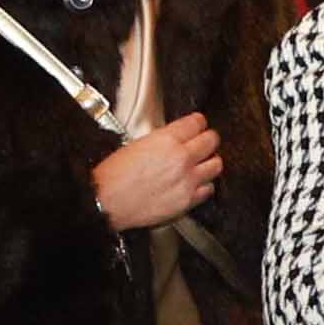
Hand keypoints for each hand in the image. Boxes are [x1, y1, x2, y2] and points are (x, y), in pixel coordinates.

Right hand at [91, 113, 224, 232]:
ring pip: (216, 164)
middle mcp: (181, 158)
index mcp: (166, 140)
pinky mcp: (187, 200)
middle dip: (208, 139)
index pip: (197, 122)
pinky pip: (209, 189)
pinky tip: (196, 183)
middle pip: (212, 140)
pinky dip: (204, 185)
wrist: (107, 202)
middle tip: (203, 142)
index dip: (198, 122)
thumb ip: (161, 139)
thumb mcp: (135, 144)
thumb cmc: (113, 177)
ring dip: (209, 162)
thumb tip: (174, 138)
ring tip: (202, 163)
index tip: (198, 125)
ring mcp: (187, 180)